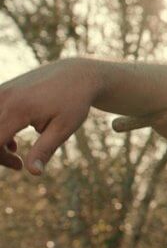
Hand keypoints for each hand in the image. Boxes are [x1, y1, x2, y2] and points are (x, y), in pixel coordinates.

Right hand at [0, 58, 101, 175]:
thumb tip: (34, 173)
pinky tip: (13, 141)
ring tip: (16, 151)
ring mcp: (1, 92)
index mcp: (18, 109)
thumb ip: (45, 150)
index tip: (17, 165)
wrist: (77, 74)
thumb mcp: (64, 128)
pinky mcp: (2, 91)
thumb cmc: (74, 102)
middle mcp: (4, 98)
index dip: (0, 158)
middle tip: (18, 164)